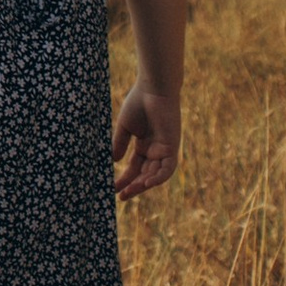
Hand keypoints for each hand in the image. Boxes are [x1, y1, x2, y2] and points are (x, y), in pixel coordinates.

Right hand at [111, 82, 179, 203]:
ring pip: (155, 175)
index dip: (124, 179)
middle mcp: (155, 150)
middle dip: (133, 186)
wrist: (153, 88)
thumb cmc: (139, 102)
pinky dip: (158, 178)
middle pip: (144, 174)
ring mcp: (164, 149)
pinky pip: (167, 169)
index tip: (112, 189)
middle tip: (120, 196)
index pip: (134, 167)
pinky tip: (145, 184)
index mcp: (144, 144)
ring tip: (129, 192)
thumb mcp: (125, 127)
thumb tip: (114, 162)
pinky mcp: (172, 147)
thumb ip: (120, 144)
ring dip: (143, 185)